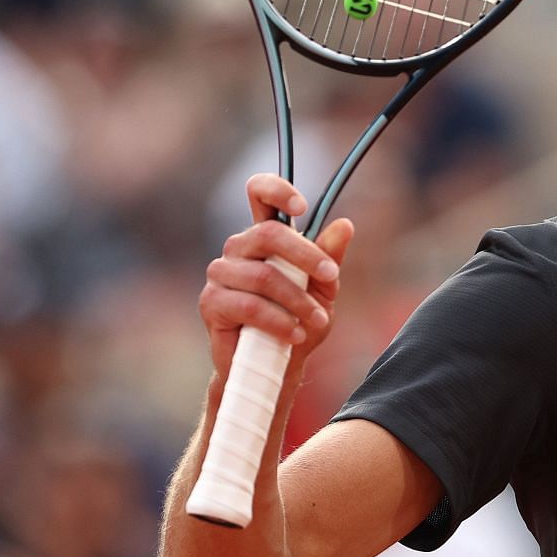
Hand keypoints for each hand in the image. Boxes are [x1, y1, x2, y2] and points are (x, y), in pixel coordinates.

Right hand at [200, 175, 354, 380]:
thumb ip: (328, 258)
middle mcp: (238, 248)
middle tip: (331, 277)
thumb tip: (345, 225)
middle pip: (269, 234)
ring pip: (264, 276)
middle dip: (307, 256)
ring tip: (318, 321)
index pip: (259, 194)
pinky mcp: (212, 303)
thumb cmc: (298, 321)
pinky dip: (280, 321)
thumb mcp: (321, 289)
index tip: (302, 207)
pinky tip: (296, 334)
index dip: (277, 191)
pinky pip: (250, 306)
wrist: (273, 365)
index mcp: (264, 238)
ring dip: (298, 300)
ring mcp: (221, 273)